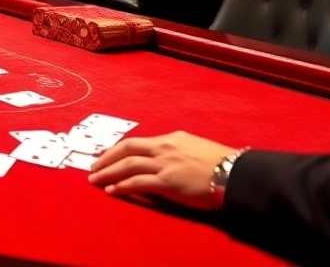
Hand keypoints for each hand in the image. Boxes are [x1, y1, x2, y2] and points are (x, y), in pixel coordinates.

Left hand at [87, 131, 237, 210]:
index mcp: (172, 138)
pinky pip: (138, 183)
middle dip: (106, 158)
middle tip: (93, 167)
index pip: (139, 142)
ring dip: (108, 172)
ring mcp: (165, 164)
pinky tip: (112, 190)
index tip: (108, 155)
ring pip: (128, 165)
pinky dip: (123, 186)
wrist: (236, 173)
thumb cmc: (223, 163)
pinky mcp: (167, 182)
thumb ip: (180, 151)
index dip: (120, 149)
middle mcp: (164, 147)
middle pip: (127, 149)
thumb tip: (170, 160)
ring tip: (95, 180)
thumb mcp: (197, 148)